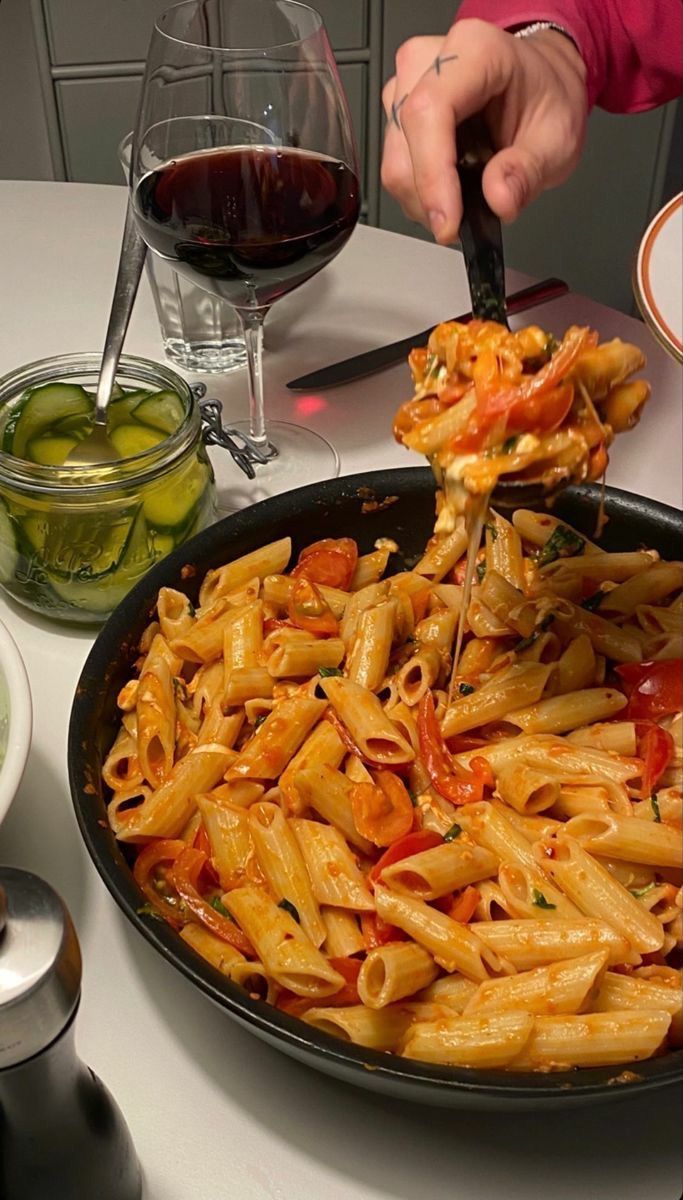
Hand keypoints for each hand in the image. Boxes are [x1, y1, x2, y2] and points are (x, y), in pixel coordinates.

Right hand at [381, 19, 587, 243]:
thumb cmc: (544, 97)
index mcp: (473, 51)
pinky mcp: (396, 114)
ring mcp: (406, 87)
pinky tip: (453, 186)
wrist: (537, 84)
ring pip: (396, 165)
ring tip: (468, 196)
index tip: (448, 221)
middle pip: (405, 148)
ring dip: (428, 199)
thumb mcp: (558, 138)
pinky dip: (423, 193)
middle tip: (470, 218)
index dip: (432, 175)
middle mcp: (428, 62)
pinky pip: (397, 168)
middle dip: (433, 199)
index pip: (429, 112)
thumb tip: (499, 200)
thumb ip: (528, 171)